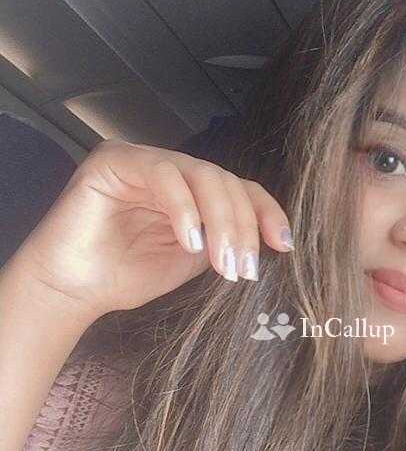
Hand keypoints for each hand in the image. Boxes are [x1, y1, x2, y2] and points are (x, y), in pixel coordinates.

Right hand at [11, 139, 293, 320]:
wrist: (77, 290)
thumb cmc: (130, 275)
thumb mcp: (194, 261)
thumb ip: (226, 241)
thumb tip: (273, 240)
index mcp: (195, 191)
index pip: (241, 189)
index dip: (267, 213)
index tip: (284, 246)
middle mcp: (174, 170)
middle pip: (226, 182)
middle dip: (243, 227)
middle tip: (244, 270)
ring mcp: (145, 160)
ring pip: (202, 174)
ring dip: (221, 220)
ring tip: (222, 263)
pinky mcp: (115, 160)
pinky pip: (162, 173)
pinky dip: (183, 208)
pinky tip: (190, 242)